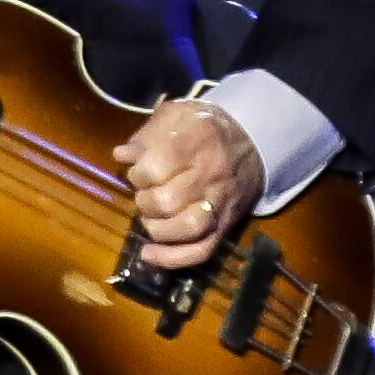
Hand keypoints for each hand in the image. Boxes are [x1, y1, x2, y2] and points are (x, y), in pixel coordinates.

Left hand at [112, 98, 265, 273]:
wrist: (251, 141)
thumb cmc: (203, 128)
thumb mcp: (175, 116)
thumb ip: (146, 134)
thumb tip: (122, 154)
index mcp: (198, 140)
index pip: (157, 167)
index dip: (138, 173)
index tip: (137, 170)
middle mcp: (212, 173)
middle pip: (168, 201)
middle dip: (144, 201)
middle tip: (144, 193)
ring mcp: (221, 203)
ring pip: (188, 228)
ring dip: (157, 229)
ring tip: (149, 217)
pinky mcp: (224, 226)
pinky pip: (201, 251)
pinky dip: (172, 258)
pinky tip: (149, 254)